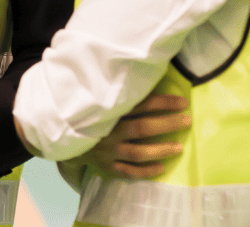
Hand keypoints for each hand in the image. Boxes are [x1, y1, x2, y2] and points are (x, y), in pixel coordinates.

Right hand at [66, 94, 190, 177]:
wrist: (63, 134)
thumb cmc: (90, 114)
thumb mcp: (102, 100)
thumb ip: (124, 94)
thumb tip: (154, 78)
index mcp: (109, 111)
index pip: (141, 105)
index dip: (163, 103)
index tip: (183, 102)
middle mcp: (108, 131)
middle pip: (142, 129)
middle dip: (167, 124)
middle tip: (186, 121)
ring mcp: (106, 150)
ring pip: (137, 153)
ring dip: (160, 150)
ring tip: (179, 147)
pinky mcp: (105, 165)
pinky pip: (128, 172)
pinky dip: (146, 171)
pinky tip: (161, 167)